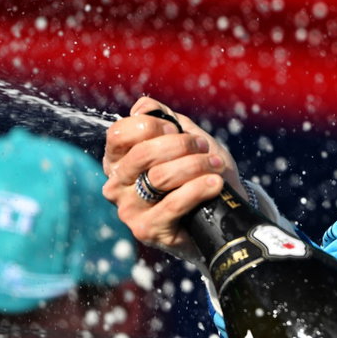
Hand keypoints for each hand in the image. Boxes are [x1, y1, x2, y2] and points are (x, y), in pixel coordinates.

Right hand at [101, 96, 247, 261]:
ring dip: (195, 166)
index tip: (176, 129)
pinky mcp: (146, 230)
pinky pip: (173, 204)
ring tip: (215, 166)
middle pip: (143, 153)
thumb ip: (163, 118)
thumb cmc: (198, 170)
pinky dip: (198, 189)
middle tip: (202, 148)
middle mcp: (116, 184)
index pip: (119, 133)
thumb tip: (143, 107)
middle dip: (181, 145)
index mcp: (118, 159)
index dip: (150, 126)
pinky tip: (214, 183)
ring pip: (160, 177)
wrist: (220, 208)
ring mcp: (128, 209)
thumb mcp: (183, 137)